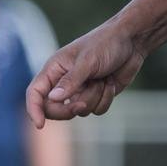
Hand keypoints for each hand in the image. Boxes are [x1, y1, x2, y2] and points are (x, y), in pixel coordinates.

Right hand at [26, 19, 145, 128]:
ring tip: (103, 79)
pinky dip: (106, 98)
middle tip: (81, 103)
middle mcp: (64, 82)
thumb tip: (52, 99)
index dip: (34, 110)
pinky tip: (111, 83)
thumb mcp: (87, 60)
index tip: (40, 125)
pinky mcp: (97, 95)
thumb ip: (70, 81)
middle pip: (55, 109)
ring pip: (79, 111)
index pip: (35, 93)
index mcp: (55, 69)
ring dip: (94, 97)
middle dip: (69, 109)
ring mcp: (82, 90)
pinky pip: (97, 110)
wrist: (132, 40)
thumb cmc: (107, 43)